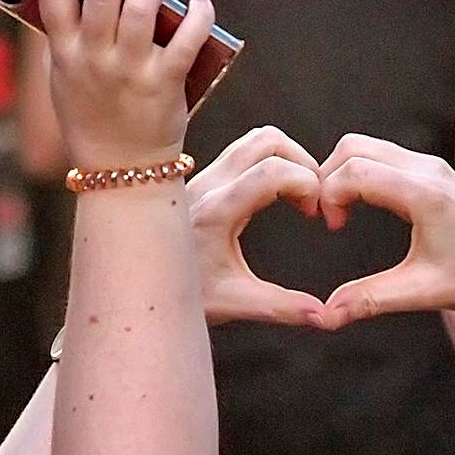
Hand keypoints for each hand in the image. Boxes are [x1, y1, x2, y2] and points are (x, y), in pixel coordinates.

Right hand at [33, 0, 214, 171]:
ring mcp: (130, 73)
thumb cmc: (93, 117)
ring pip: (142, 8)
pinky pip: (185, 40)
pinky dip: (196, 14)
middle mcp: (95, 60)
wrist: (121, 172)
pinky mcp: (165, 85)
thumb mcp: (66, 78)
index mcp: (64, 55)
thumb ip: (70, 36)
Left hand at [187, 127, 328, 325]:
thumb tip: (323, 315)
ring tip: (295, 195)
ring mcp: (199, 177)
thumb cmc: (172, 295)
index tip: (315, 213)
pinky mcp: (196, 178)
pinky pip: (239, 152)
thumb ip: (282, 307)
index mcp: (216, 211)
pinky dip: (266, 161)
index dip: (308, 185)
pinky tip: (271, 195)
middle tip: (312, 198)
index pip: (274, 171)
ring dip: (284, 158)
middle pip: (267, 141)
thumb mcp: (233, 303)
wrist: (131, 289)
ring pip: (253, 140)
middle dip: (303, 163)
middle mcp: (206, 185)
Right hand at [311, 133, 454, 333]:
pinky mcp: (439, 171)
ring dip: (346, 173)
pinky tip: (366, 206)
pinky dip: (365, 172)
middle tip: (329, 218)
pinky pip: (387, 156)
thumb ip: (368, 299)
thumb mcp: (420, 291)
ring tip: (343, 215)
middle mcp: (429, 169)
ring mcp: (435, 166)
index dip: (328, 196)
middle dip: (328, 177)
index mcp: (423, 194)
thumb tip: (324, 316)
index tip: (333, 228)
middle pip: (354, 147)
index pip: (352, 172)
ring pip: (370, 147)